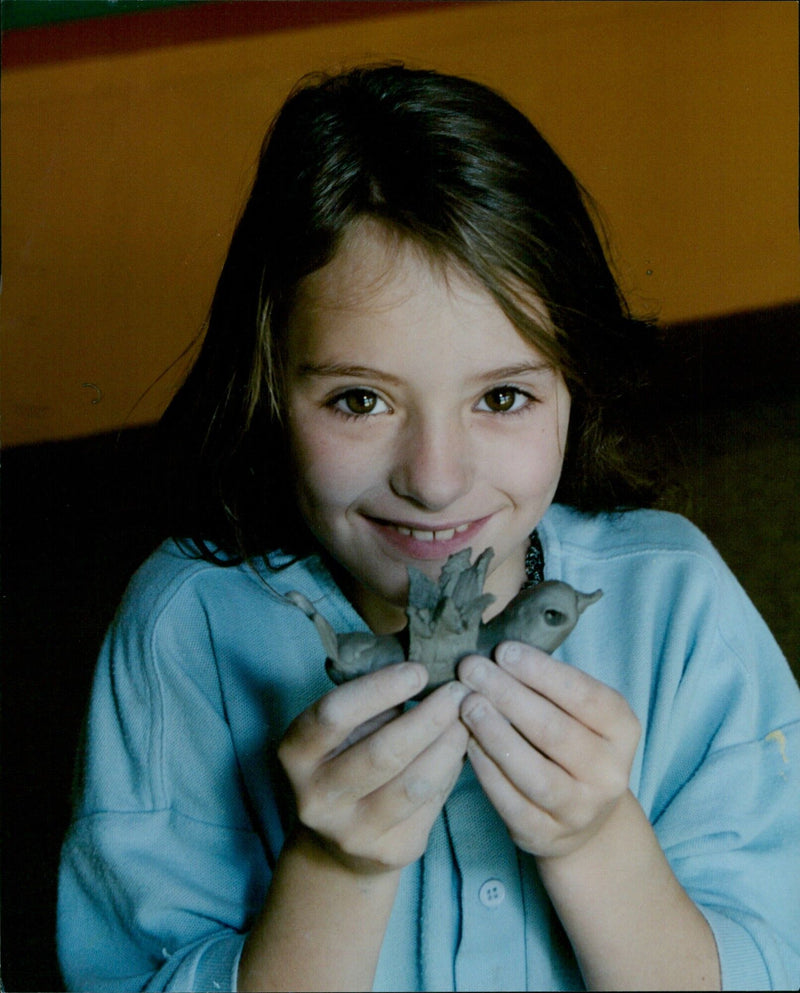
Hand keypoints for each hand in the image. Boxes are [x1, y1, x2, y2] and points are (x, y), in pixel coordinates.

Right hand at [278, 663, 468, 874]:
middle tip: (458, 692)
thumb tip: (428, 674)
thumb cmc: (345, 762)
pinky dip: (450, 772)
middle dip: (429, 717)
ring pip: (414, 784)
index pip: (335, 714)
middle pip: (382, 752)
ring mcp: (351, 832)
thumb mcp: (342, 731)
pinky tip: (458, 751)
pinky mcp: (388, 853)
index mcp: (296, 754)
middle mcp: (316, 798)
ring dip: (448, 746)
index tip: (418, 671)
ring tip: (465, 720)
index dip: (380, 688)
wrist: (337, 845)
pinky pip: (430, 804)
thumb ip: (372, 705)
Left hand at [458, 641, 639, 859]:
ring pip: (533, 771)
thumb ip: (549, 686)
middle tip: (471, 669)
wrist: (584, 820)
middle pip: (554, 731)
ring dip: (494, 732)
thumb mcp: (579, 714)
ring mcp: (580, 810)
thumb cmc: (573, 745)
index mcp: (623, 731)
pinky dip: (486, 769)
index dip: (541, 672)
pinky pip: (511, 801)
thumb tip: (498, 653)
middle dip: (507, 694)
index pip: (584, 696)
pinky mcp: (546, 835)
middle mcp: (609, 773)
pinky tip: (467, 742)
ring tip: (467, 703)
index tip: (503, 650)